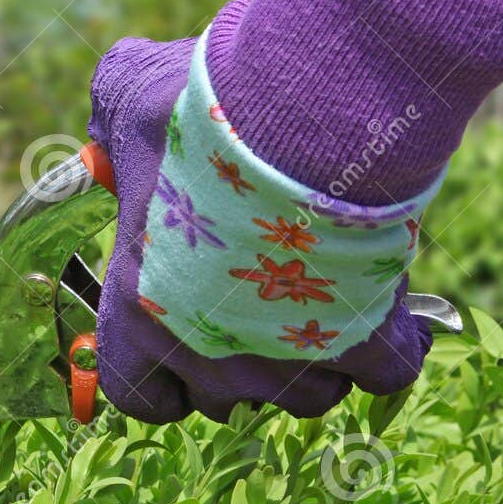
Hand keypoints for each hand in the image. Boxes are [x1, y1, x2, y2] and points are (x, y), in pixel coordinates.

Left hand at [88, 35, 433, 423]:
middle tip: (264, 295)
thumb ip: (112, 117)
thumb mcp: (130, 103)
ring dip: (317, 356)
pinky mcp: (362, 350)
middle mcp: (205, 361)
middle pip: (228, 400)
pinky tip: (391, 311)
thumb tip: (111, 109)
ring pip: (308, 397)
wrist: (296, 124)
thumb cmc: (201, 120)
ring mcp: (285, 366)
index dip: (168, 377)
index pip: (142, 399)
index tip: (190, 337)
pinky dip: (391, 349)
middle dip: (244, 359)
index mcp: (135, 323)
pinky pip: (385, 376)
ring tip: (327, 295)